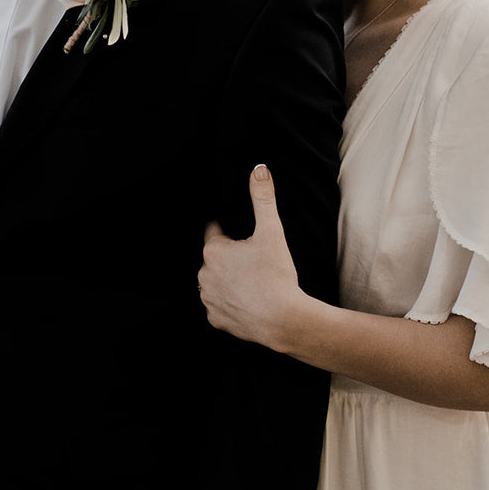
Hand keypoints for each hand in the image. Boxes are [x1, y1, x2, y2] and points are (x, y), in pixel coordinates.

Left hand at [199, 164, 306, 351]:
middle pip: (215, 258)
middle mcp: (203, 274)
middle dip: (230, 257)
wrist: (285, 320)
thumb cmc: (277, 275)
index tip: (244, 238)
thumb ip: (263, 198)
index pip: (214, 232)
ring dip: (228, 279)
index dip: (230, 233)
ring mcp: (208, 299)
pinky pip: (220, 306)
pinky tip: (248, 301)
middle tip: (254, 261)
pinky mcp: (216, 319)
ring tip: (252, 281)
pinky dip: (231, 303)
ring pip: (216, 281)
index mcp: (213, 251)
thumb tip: (259, 169)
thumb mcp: (272, 231)